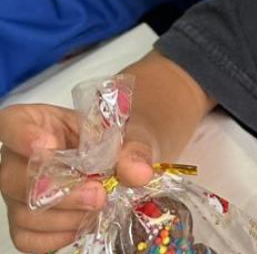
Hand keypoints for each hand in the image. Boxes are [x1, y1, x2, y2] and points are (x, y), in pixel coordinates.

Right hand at [0, 104, 156, 253]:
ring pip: (24, 213)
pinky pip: (29, 238)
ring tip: (99, 206)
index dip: (24, 136)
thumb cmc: (110, 141)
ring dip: (68, 216)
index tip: (47, 144)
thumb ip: (132, 149)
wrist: (114, 163)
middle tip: (98, 194)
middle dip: (61, 191)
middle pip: (15, 179)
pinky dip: (61, 235)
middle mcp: (15, 159)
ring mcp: (15, 193)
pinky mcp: (22, 223)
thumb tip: (139, 173)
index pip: (11, 124)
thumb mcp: (126, 133)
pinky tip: (85, 221)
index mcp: (32, 123)